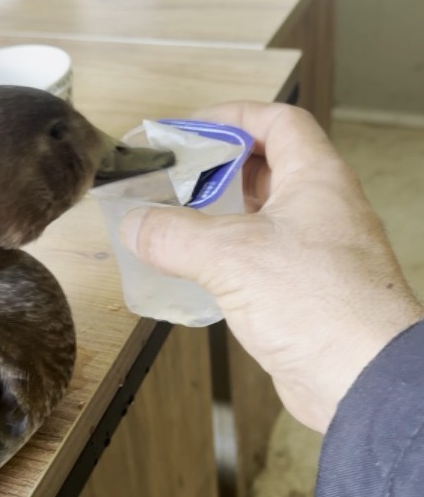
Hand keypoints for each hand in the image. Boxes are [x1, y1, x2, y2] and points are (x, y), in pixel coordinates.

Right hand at [120, 102, 422, 431]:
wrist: (360, 378)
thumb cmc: (323, 306)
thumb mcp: (231, 256)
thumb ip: (174, 235)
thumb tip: (136, 225)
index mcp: (316, 179)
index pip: (278, 121)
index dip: (233, 117)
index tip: (193, 129)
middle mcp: (322, 210)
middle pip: (269, 169)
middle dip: (222, 169)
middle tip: (181, 178)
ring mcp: (316, 252)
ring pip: (264, 218)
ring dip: (224, 217)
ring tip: (183, 222)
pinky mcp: (305, 290)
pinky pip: (263, 259)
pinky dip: (232, 257)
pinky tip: (203, 271)